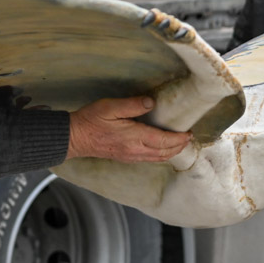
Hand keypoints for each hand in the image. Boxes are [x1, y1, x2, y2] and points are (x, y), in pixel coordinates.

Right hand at [67, 96, 191, 162]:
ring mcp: (130, 156)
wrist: (74, 137)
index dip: (179, 138)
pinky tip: (162, 149)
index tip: (189, 133)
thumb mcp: (110, 107)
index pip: (164, 141)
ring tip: (179, 144)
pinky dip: (160, 155)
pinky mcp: (125, 158)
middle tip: (188, 138)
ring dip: (171, 152)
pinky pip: (148, 159)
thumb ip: (133, 105)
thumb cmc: (90, 121)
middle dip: (179, 147)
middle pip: (164, 153)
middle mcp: (135, 150)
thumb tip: (152, 103)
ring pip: (157, 158)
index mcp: (134, 137)